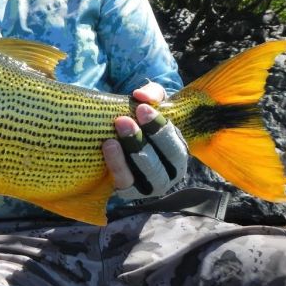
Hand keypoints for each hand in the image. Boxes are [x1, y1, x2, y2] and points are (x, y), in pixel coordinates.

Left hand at [102, 82, 187, 199]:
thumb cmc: (140, 119)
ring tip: (111, 139)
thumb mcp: (150, 103)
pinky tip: (108, 148)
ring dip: (129, 155)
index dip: (159, 127)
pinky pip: (124, 182)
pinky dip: (116, 165)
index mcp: (177, 152)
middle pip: (162, 163)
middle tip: (123, 121)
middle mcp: (168, 173)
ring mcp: (149, 186)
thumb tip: (140, 95)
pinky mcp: (128, 191)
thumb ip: (152, 94)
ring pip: (145, 175)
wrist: (117, 136)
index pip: (174, 144)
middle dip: (142, 141)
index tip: (141, 108)